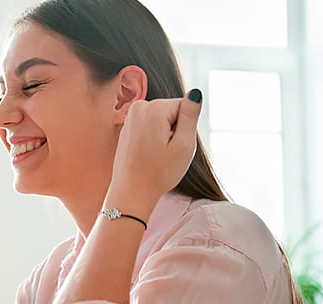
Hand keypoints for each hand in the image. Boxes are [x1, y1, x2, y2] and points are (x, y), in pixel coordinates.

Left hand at [107, 89, 202, 215]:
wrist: (131, 192)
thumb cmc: (159, 172)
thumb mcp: (184, 144)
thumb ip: (191, 114)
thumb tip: (195, 92)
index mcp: (154, 108)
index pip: (185, 107)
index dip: (185, 128)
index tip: (174, 146)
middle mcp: (139, 106)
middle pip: (172, 111)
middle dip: (174, 130)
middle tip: (166, 152)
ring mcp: (131, 116)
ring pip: (162, 119)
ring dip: (164, 135)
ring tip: (156, 154)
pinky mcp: (127, 126)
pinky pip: (150, 127)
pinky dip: (153, 139)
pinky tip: (147, 154)